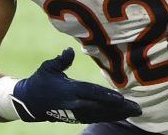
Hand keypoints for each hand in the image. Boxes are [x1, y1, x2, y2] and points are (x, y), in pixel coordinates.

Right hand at [11, 48, 141, 122]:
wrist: (29, 103)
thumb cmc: (40, 81)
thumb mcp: (48, 67)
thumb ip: (62, 60)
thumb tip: (70, 50)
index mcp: (69, 91)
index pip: (92, 93)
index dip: (107, 96)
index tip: (122, 98)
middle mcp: (75, 104)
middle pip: (102, 107)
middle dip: (120, 108)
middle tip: (138, 108)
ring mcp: (76, 112)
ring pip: (101, 115)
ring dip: (118, 114)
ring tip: (134, 112)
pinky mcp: (76, 117)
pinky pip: (96, 118)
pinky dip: (109, 116)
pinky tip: (120, 115)